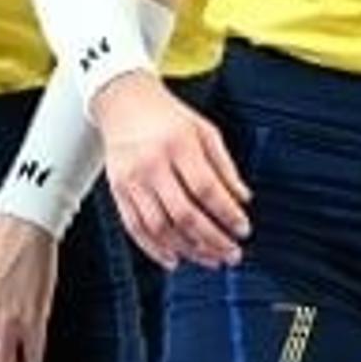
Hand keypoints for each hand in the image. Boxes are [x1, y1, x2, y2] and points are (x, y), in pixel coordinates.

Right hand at [99, 74, 247, 265]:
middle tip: (231, 253)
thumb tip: (242, 199)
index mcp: (178, 145)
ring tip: (210, 260)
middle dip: (212, 240)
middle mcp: (152, 164)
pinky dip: (155, 249)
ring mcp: (131, 180)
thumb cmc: (167, 116)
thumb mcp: (205, 131)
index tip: (243, 229)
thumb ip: (224, 166)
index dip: (227, 214)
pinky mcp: (117, 191)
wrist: (124, 102)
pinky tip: (174, 259)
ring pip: (160, 227)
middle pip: (184, 214)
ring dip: (188, 250)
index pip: (206, 189)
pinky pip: (135, 228)